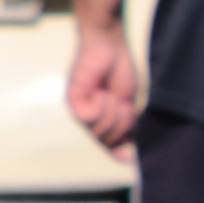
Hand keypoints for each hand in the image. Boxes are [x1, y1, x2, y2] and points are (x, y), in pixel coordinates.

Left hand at [65, 25, 142, 152]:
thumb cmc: (120, 70)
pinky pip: (89, 117)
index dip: (119, 153)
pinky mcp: (72, 100)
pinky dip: (102, 107)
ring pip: (99, 131)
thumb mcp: (129, 105)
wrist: (109, 44)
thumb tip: (130, 154)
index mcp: (103, 119)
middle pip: (108, 141)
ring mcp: (79, 110)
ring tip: (114, 96)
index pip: (110, 147)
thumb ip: (128, 128)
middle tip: (126, 106)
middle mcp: (88, 118)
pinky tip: (101, 93)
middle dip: (123, 126)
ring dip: (114, 115)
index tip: (131, 158)